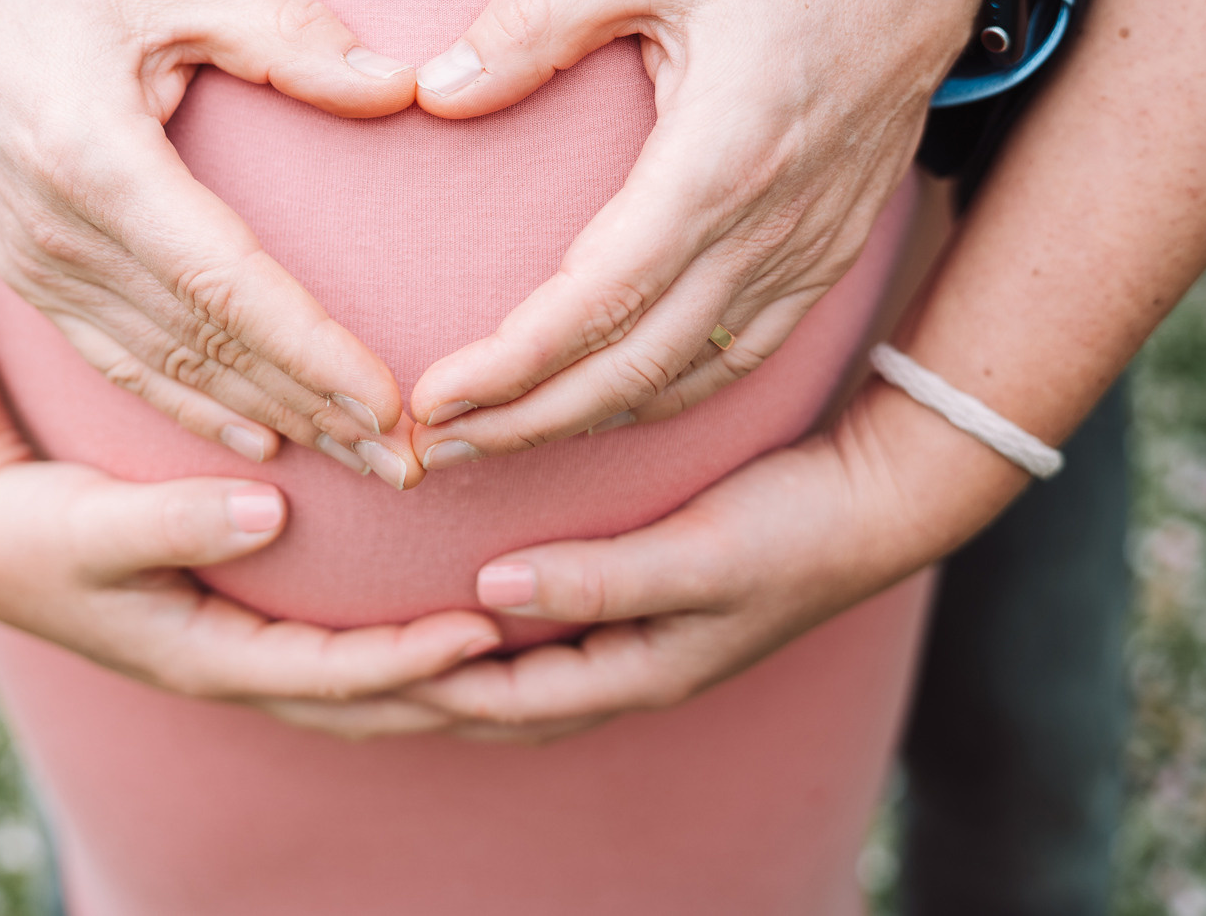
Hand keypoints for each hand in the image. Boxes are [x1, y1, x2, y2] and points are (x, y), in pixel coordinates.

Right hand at [0, 0, 426, 486]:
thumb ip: (289, 35)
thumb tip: (400, 88)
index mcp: (96, 160)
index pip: (225, 283)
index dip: (309, 350)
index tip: (386, 403)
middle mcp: (61, 235)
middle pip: (206, 345)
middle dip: (313, 410)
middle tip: (406, 462)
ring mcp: (40, 268)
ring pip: (170, 368)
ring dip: (270, 420)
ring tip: (360, 462)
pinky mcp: (34, 281)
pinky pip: (121, 364)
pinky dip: (194, 409)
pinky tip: (262, 443)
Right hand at [0, 427, 501, 738]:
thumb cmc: (38, 531)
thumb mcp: (93, 524)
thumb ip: (175, 520)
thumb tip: (270, 511)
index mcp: (206, 655)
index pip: (330, 675)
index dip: (407, 659)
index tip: (483, 633)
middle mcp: (235, 667)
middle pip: (366, 706)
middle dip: (450, 697)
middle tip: (543, 672)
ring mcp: (242, 654)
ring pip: (362, 693)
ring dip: (440, 688)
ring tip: (526, 664)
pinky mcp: (246, 628)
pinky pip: (344, 660)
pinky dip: (404, 657)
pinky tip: (456, 630)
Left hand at [401, 380, 1025, 742]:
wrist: (876, 500)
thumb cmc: (795, 528)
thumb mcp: (698, 553)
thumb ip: (598, 575)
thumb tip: (487, 590)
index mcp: (638, 672)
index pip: (501, 699)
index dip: (423, 681)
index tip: (344, 659)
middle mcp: (627, 668)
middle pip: (495, 705)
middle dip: (415, 697)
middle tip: (330, 675)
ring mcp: (633, 641)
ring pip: (512, 675)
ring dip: (443, 668)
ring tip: (367, 647)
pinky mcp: (636, 603)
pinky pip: (538, 636)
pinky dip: (484, 630)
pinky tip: (451, 595)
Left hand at [406, 0, 989, 464]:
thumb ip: (539, 15)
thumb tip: (439, 89)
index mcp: (719, 159)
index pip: (597, 300)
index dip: (509, 366)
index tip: (433, 400)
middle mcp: (767, 230)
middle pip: (632, 368)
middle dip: (524, 423)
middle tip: (433, 449)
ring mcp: (803, 257)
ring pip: (683, 381)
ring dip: (582, 425)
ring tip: (491, 441)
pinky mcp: (821, 263)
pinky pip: (734, 361)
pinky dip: (658, 400)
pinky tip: (598, 409)